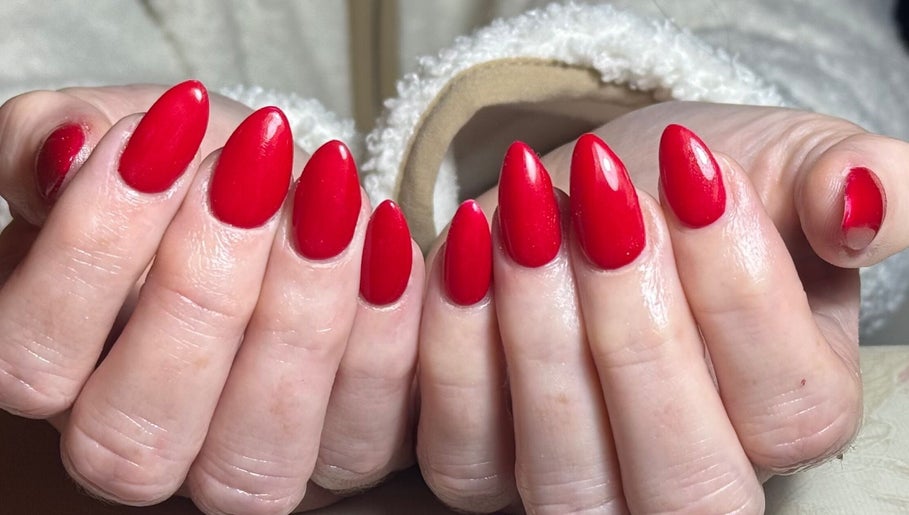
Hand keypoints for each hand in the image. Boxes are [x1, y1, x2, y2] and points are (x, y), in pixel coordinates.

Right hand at [0, 82, 423, 513]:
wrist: (289, 192)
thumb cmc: (193, 169)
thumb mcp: (118, 135)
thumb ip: (56, 142)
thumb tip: (65, 149)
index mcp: (59, 373)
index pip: (33, 361)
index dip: (93, 250)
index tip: (160, 136)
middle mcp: (144, 446)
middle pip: (140, 438)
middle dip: (200, 293)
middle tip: (247, 173)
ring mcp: (244, 466)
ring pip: (258, 462)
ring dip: (300, 318)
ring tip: (329, 196)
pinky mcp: (344, 455)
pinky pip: (368, 435)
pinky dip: (386, 331)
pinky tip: (386, 233)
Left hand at [416, 102, 908, 511]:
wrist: (590, 190)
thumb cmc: (690, 186)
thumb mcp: (787, 164)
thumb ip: (854, 182)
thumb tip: (861, 203)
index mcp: (788, 419)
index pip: (787, 410)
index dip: (735, 286)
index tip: (687, 168)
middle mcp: (685, 481)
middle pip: (678, 478)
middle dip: (633, 328)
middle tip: (602, 201)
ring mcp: (577, 486)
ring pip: (561, 479)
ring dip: (534, 335)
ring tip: (522, 216)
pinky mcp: (482, 463)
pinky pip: (457, 454)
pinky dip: (447, 347)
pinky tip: (463, 244)